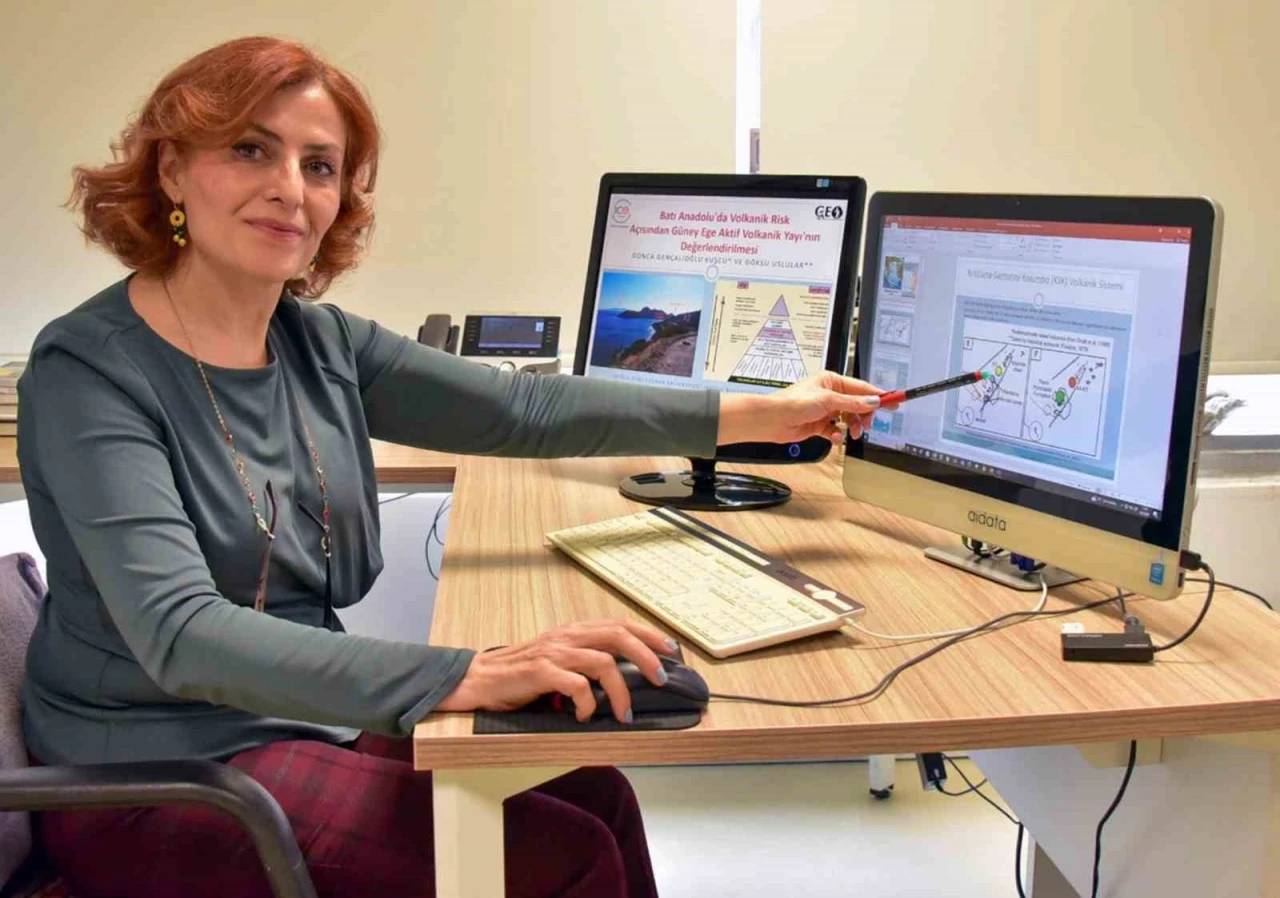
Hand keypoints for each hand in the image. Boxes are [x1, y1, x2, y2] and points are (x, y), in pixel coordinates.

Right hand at [435, 619, 677, 722]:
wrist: (478, 678)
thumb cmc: (520, 674)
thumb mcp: (557, 660)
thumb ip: (584, 661)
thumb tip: (622, 677)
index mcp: (573, 631)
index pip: (619, 624)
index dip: (648, 634)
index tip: (671, 650)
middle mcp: (567, 636)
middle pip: (618, 635)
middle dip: (647, 657)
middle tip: (661, 679)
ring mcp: (554, 652)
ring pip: (603, 662)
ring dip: (620, 691)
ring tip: (625, 713)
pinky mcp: (540, 671)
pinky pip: (576, 685)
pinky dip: (588, 703)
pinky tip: (585, 716)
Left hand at [717, 372, 897, 445]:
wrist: (773, 420)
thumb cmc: (795, 403)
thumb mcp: (828, 400)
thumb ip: (853, 403)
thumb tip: (873, 402)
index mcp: (831, 381)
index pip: (861, 388)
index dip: (878, 396)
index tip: (894, 401)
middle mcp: (829, 394)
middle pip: (857, 405)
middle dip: (864, 415)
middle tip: (867, 424)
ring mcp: (824, 410)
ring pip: (848, 418)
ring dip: (853, 426)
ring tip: (853, 433)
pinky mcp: (819, 425)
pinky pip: (836, 430)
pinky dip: (838, 435)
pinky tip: (836, 437)